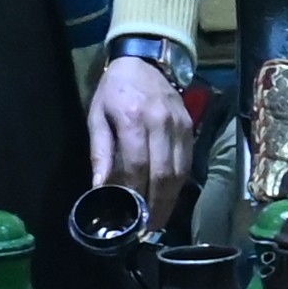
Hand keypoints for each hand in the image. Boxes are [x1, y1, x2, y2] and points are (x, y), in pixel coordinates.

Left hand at [86, 42, 199, 214]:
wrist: (145, 59)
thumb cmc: (114, 89)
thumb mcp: (97, 115)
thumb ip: (100, 152)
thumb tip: (100, 187)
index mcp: (133, 119)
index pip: (137, 166)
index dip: (135, 195)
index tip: (130, 217)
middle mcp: (160, 123)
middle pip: (163, 174)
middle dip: (157, 206)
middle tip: (148, 230)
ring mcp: (180, 125)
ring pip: (180, 172)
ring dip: (170, 200)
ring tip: (159, 221)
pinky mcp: (190, 127)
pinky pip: (187, 162)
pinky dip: (179, 184)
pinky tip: (169, 198)